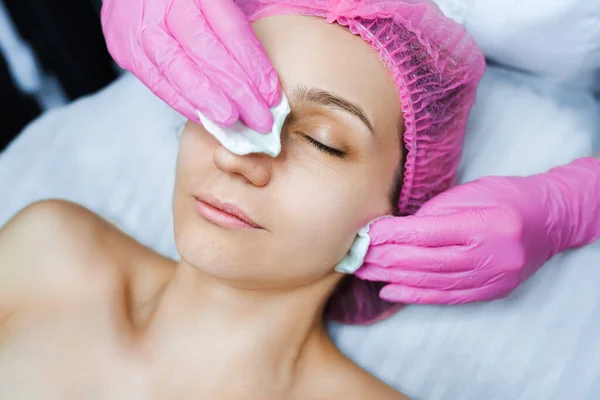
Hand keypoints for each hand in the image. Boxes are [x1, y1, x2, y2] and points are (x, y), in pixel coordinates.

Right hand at [101, 0, 280, 131]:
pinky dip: (183, 102)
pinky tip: (204, 116)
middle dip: (238, 93)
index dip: (254, 66)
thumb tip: (262, 74)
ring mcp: (140, 26)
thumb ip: (231, 22)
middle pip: (207, 54)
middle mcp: (164, 5)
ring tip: (235, 124)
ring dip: (211, 103)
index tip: (272, 95)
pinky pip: (157, 81)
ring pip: (180, 72)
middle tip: (261, 121)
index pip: (230, 30)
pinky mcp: (122, 46)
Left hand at [356, 157, 599, 304]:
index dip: (390, 235)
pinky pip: (446, 297)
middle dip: (384, 259)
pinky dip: (414, 295)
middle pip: (423, 261)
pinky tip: (390, 291)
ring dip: (392, 278)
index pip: (424, 234)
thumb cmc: (504, 197)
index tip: (365, 234)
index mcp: (483, 223)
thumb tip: (391, 231)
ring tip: (364, 272)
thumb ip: (431, 214)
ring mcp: (491, 278)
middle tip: (355, 256)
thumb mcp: (468, 194)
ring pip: (430, 282)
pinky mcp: (491, 291)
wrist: (549, 219)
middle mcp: (488, 254)